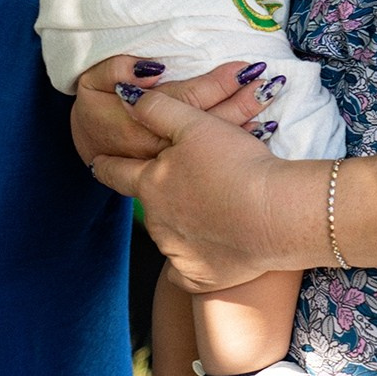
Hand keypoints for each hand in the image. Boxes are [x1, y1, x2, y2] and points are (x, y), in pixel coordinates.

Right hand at [70, 56, 281, 166]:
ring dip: (245, 118)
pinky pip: (214, 156)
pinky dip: (241, 140)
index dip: (214, 84)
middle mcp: (160, 146)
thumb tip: (151, 70)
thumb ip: (116, 70)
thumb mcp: (95, 84)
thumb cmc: (98, 111)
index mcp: (141, 122)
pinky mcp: (184, 169)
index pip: (184, 100)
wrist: (95, 150)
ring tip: (270, 95)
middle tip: (268, 82)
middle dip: (238, 100)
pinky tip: (265, 129)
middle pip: (206, 121)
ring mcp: (173, 161)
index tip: (242, 68)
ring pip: (213, 140)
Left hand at [87, 84, 316, 294]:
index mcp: (150, 184)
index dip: (107, 164)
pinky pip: (187, 272)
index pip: (114, 172)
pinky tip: (213, 250)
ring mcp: (177, 253)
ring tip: (213, 211)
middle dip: (159, 195)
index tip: (99, 163)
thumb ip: (156, 108)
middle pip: (148, 205)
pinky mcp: (200, 278)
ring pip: (169, 236)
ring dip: (182, 225)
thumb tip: (125, 98)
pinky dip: (196, 262)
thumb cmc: (237, 165)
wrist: (277, 215)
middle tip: (186, 186)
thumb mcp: (195, 123)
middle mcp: (157, 222)